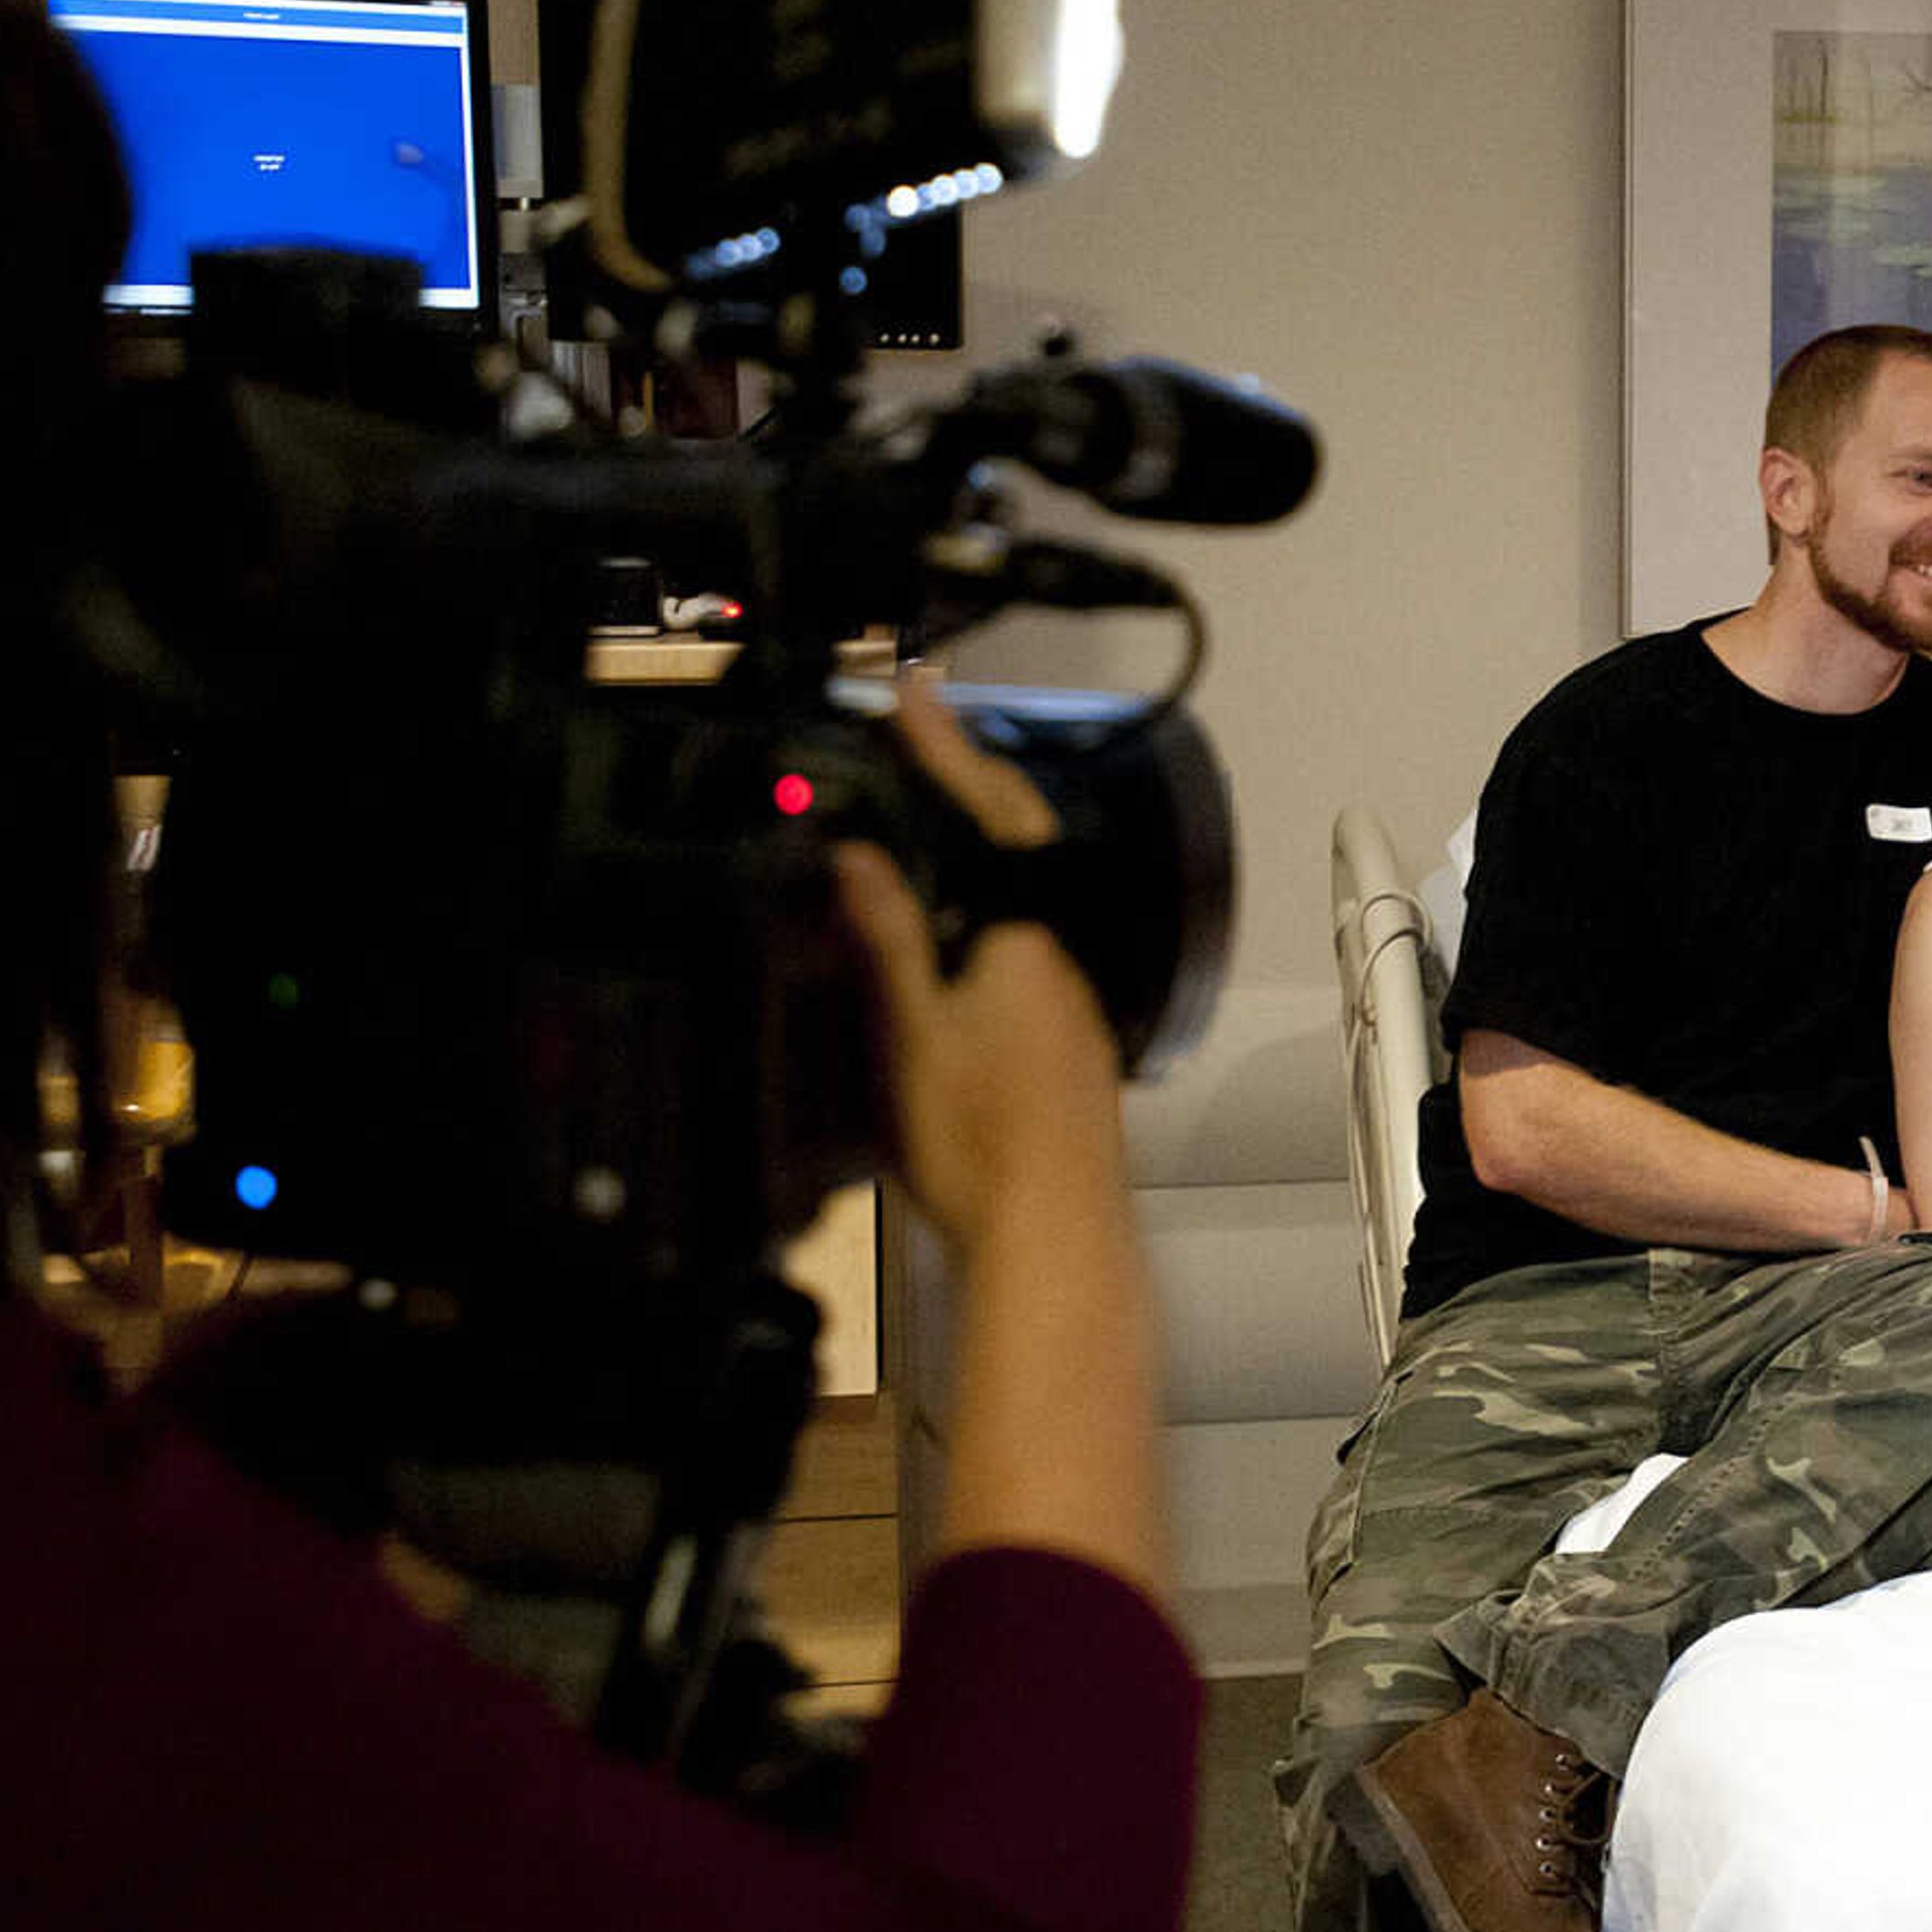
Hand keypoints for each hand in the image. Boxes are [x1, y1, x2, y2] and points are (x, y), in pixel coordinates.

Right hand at [832, 679, 1121, 1247]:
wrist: (1055, 1235)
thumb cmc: (987, 1150)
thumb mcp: (911, 1035)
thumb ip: (887, 937)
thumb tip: (859, 858)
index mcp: (1027, 940)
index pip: (990, 812)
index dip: (947, 748)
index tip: (913, 696)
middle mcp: (1064, 960)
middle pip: (1021, 850)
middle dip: (971, 793)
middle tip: (923, 746)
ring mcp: (1072, 1003)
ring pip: (1026, 905)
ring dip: (980, 858)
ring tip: (930, 828)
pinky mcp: (1069, 1046)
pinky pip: (1029, 955)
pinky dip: (989, 925)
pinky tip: (958, 945)